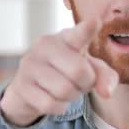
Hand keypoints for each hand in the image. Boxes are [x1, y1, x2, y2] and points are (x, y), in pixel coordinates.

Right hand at [0, 20, 118, 126]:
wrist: (29, 86)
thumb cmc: (65, 71)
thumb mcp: (88, 69)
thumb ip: (104, 76)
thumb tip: (107, 92)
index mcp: (67, 37)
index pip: (79, 33)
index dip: (88, 29)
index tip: (95, 21)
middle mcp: (46, 45)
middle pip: (78, 71)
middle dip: (86, 84)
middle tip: (81, 84)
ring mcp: (30, 63)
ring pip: (64, 90)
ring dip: (72, 96)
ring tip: (67, 90)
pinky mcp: (21, 84)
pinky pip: (50, 104)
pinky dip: (59, 107)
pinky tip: (55, 99)